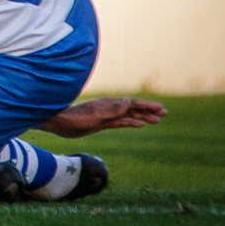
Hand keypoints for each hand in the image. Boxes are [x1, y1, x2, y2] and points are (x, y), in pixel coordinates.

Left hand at [40, 97, 166, 137]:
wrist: (60, 123)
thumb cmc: (75, 118)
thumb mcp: (95, 115)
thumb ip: (112, 110)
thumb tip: (129, 100)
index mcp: (109, 104)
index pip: (132, 103)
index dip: (146, 106)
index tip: (160, 109)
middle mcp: (109, 108)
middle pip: (133, 108)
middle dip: (148, 110)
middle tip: (164, 114)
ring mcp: (106, 115)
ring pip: (128, 115)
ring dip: (142, 117)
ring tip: (156, 120)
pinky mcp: (101, 123)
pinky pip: (120, 122)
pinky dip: (130, 123)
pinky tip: (139, 125)